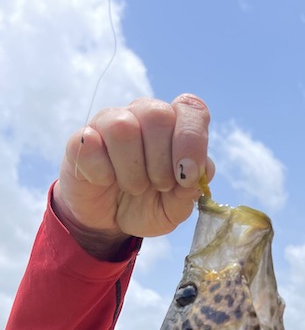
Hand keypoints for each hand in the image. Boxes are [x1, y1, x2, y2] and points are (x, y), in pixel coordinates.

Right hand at [54, 94, 214, 256]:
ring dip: (133, 171)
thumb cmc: (147, 205)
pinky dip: (103, 173)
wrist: (108, 220)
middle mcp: (142, 116)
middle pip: (158, 115)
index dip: (192, 140)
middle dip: (163, 162)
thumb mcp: (175, 209)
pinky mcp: (81, 138)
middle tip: (159, 186)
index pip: (191, 108)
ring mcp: (109, 122)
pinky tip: (106, 181)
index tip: (188, 175)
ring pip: (123, 127)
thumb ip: (190, 192)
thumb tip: (198, 174)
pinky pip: (92, 145)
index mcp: (173, 127)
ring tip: (134, 187)